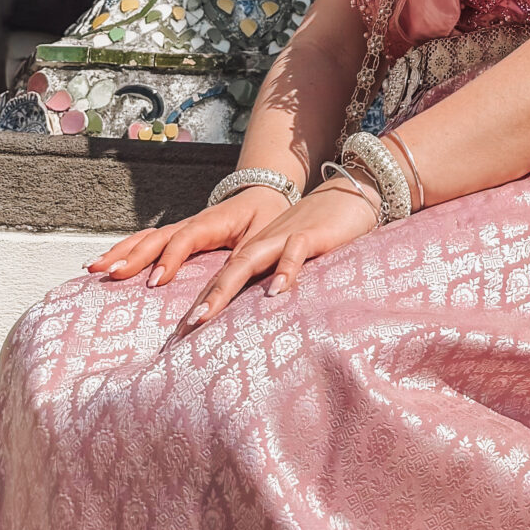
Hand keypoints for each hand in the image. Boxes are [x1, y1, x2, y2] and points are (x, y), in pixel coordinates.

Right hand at [88, 186, 295, 286]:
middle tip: (110, 274)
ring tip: (94, 268)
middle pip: (156, 237)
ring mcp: (181, 228)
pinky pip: (147, 241)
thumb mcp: (264, 237)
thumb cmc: (266, 218)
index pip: (186, 238)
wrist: (265, 195)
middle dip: (132, 255)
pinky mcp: (177, 236)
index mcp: (212, 222)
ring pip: (146, 238)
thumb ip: (248, 259)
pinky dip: (125, 250)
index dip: (170, 258)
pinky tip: (106, 263)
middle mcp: (191, 223)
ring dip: (120, 252)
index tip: (156, 282)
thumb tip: (232, 284)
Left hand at [174, 183, 382, 333]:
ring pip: (248, 261)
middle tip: (181, 331)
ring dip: (224, 288)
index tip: (180, 336)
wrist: (350, 192)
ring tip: (204, 316)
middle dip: (202, 301)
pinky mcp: (312, 233)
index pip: (222, 279)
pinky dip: (285, 269)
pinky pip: (295, 250)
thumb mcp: (294, 257)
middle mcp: (264, 244)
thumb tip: (262, 316)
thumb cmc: (322, 230)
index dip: (201, 304)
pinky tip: (277, 291)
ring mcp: (285, 237)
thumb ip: (276, 279)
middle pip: (225, 272)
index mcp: (258, 251)